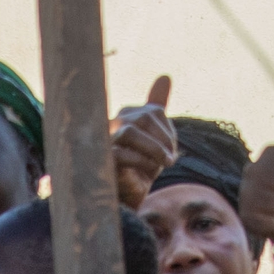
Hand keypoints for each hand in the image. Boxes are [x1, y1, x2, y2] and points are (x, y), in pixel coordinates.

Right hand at [112, 77, 176, 209]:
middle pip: (143, 118)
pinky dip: (140, 162)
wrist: (128, 197)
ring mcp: (104, 141)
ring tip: (162, 165)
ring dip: (153, 150)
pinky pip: (121, 154)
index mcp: (127, 115)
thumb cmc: (141, 167)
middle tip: (170, 160)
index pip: (154, 111)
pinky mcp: (101, 160)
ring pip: (129, 131)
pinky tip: (146, 174)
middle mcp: (113, 123)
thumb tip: (165, 76)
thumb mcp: (156, 138)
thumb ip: (157, 107)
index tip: (171, 150)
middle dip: (162, 140)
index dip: (168, 131)